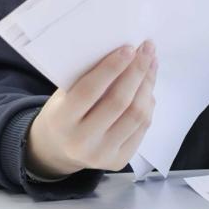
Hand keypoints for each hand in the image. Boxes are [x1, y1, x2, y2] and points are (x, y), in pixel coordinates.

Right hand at [25, 41, 157, 178]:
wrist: (58, 149)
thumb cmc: (64, 111)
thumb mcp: (64, 94)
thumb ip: (88, 78)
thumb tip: (125, 53)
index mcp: (61, 120)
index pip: (90, 90)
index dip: (112, 68)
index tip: (130, 47)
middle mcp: (81, 141)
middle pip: (119, 102)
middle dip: (137, 72)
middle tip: (148, 49)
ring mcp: (102, 155)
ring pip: (136, 115)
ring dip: (147, 85)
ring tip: (151, 64)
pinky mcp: (119, 160)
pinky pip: (142, 127)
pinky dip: (148, 103)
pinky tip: (148, 87)